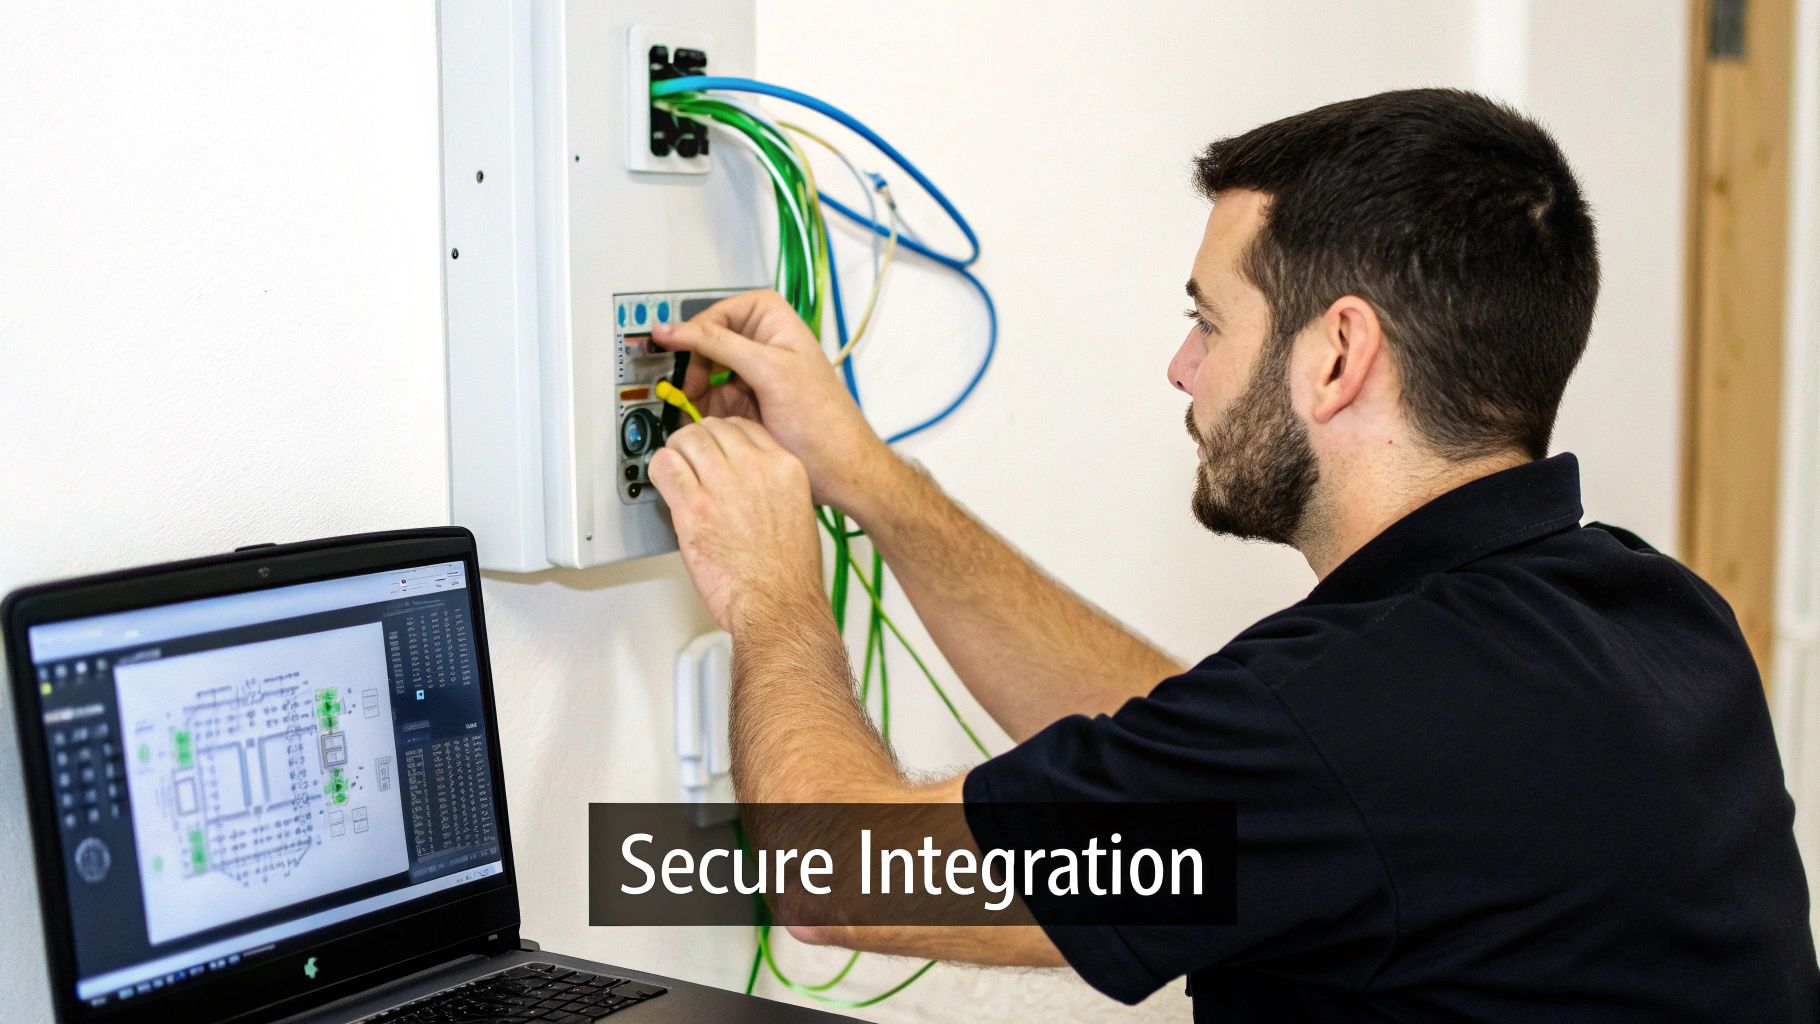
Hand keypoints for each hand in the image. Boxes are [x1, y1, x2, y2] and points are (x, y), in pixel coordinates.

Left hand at [648, 416, 823, 632]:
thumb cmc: (790, 573)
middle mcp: (754, 469)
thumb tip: (749, 481)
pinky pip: (665, 467)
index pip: (744, 426)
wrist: (779, 604)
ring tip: (676, 469)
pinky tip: (664, 482)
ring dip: (677, 452)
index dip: (723, 435)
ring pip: (686, 439)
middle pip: (713, 427)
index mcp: (784, 467)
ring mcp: (722, 486)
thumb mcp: (798, 511)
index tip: (715, 447)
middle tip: (691, 459)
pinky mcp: (694, 509)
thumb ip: (773, 486)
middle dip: (698, 441)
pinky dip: (659, 470)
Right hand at [650, 290, 894, 512]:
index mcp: (771, 319)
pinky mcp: (744, 405)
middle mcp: (759, 344)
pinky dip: (701, 415)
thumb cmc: (822, 419)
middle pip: (703, 347)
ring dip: (694, 396)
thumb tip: (671, 329)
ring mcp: (750, 376)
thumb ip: (717, 344)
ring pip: (702, 377)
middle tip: (686, 392)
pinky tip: (705, 428)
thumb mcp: (768, 370)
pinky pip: (709, 403)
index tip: (668, 353)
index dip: (693, 335)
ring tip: (694, 414)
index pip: (715, 314)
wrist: (839, 470)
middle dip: (693, 371)